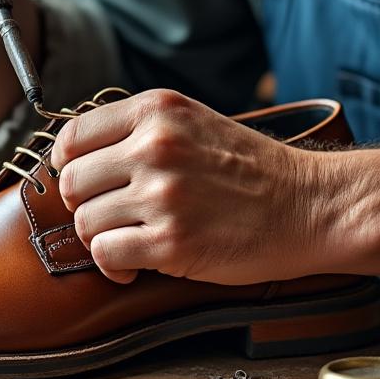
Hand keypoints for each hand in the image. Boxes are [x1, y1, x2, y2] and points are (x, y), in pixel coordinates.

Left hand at [49, 90, 330, 284]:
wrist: (310, 206)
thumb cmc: (255, 171)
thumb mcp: (196, 124)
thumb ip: (142, 131)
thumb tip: (80, 158)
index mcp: (158, 111)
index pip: (73, 137)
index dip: (69, 166)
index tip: (84, 182)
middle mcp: (155, 147)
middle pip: (72, 183)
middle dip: (85, 206)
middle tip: (113, 217)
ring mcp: (162, 195)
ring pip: (86, 222)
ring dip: (103, 239)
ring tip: (132, 241)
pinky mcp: (170, 242)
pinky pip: (105, 255)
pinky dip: (114, 267)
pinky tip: (134, 265)